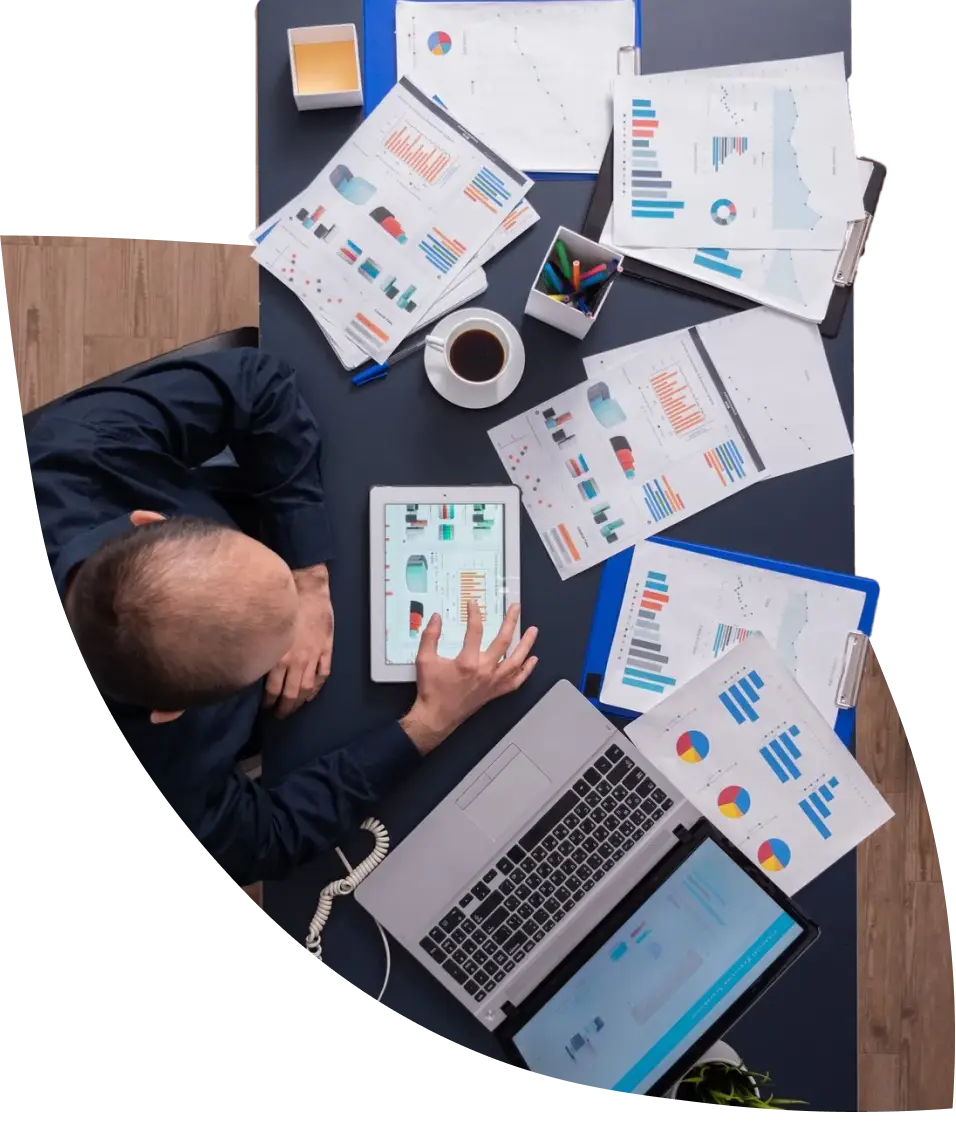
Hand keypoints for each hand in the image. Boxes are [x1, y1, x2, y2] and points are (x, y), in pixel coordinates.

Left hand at [264, 564, 333, 718]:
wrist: (310, 587)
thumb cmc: (283, 604)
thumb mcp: (266, 629)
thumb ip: (263, 650)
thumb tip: (250, 666)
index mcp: (279, 657)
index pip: (272, 690)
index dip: (268, 703)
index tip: (264, 708)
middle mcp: (297, 661)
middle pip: (290, 694)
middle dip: (283, 708)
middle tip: (278, 716)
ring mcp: (314, 657)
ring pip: (307, 689)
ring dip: (300, 703)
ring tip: (293, 709)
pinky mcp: (326, 650)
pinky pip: (323, 676)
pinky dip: (317, 689)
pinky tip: (311, 695)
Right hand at [400, 602, 537, 754]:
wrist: (436, 717)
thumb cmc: (431, 689)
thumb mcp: (424, 660)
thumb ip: (430, 636)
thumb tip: (436, 617)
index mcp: (468, 662)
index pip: (475, 630)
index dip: (474, 614)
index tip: (473, 604)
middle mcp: (485, 671)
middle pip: (503, 641)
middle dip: (511, 622)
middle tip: (516, 608)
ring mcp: (493, 682)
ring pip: (516, 661)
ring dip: (526, 644)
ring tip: (533, 630)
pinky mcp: (495, 692)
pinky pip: (516, 681)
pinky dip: (526, 671)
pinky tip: (532, 660)